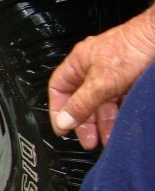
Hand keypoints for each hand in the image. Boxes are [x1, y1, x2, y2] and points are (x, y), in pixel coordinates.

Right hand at [48, 5, 154, 148]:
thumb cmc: (132, 50)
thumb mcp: (101, 83)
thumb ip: (81, 104)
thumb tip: (63, 122)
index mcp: (78, 63)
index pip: (58, 88)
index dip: (58, 109)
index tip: (63, 128)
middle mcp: (93, 67)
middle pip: (81, 99)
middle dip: (84, 121)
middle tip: (88, 140)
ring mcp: (112, 72)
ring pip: (101, 101)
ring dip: (103, 122)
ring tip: (107, 139)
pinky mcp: (129, 77)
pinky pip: (118, 99)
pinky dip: (118, 114)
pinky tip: (120, 126)